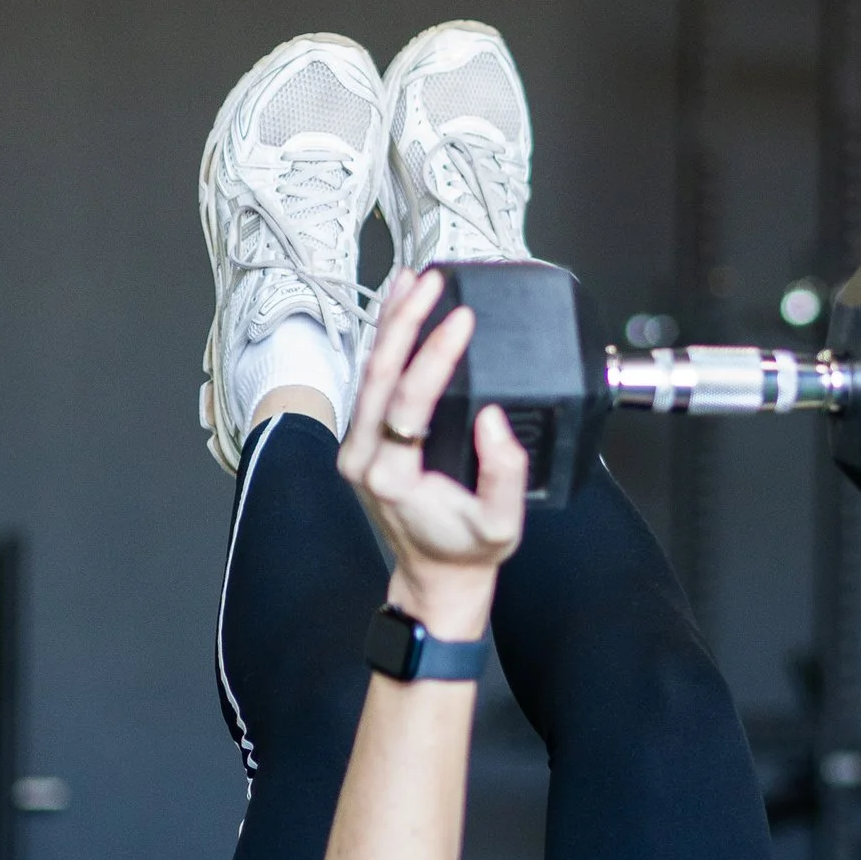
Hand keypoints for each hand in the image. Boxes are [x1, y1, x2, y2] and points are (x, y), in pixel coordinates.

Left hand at [339, 269, 527, 629]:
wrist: (435, 577)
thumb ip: (503, 473)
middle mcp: (364, 458)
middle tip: (434, 283)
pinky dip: (388, 342)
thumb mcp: (500, 524)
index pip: (409, 399)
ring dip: (391, 323)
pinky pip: (372, 380)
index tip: (462, 321)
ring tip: (415, 282)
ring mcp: (358, 447)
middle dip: (405, 321)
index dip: (435, 355)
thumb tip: (494, 419)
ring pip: (369, 370)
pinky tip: (402, 313)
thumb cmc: (467, 551)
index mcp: (393, 476)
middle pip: (377, 373)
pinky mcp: (364, 438)